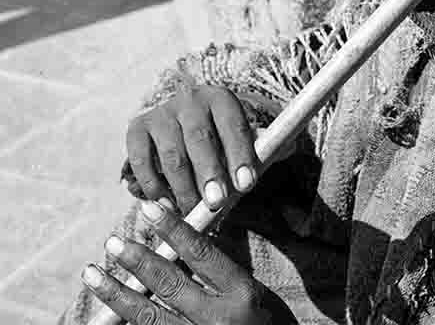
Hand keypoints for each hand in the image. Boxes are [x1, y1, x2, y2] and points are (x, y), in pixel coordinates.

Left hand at [82, 199, 285, 323]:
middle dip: (138, 260)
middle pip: (170, 284)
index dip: (173, 229)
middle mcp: (219, 320)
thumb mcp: (255, 297)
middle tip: (113, 242)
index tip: (150, 207)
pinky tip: (105, 316)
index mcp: (242, 294)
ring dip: (117, 295)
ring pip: (148, 317)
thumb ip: (223, 275)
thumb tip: (185, 242)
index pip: (202, 254)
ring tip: (93, 274)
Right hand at [126, 85, 257, 213]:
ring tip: (192, 211)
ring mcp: (162, 113)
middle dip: (209, 173)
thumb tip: (275, 160)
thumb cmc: (221, 138)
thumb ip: (255, 152)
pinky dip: (152, 185)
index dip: (240, 155)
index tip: (246, 185)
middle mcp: (191, 99)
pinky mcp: (138, 128)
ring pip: (172, 154)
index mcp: (222, 99)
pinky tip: (165, 205)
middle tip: (216, 202)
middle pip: (200, 138)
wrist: (185, 121)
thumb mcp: (241, 139)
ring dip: (182, 187)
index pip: (233, 126)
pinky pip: (141, 160)